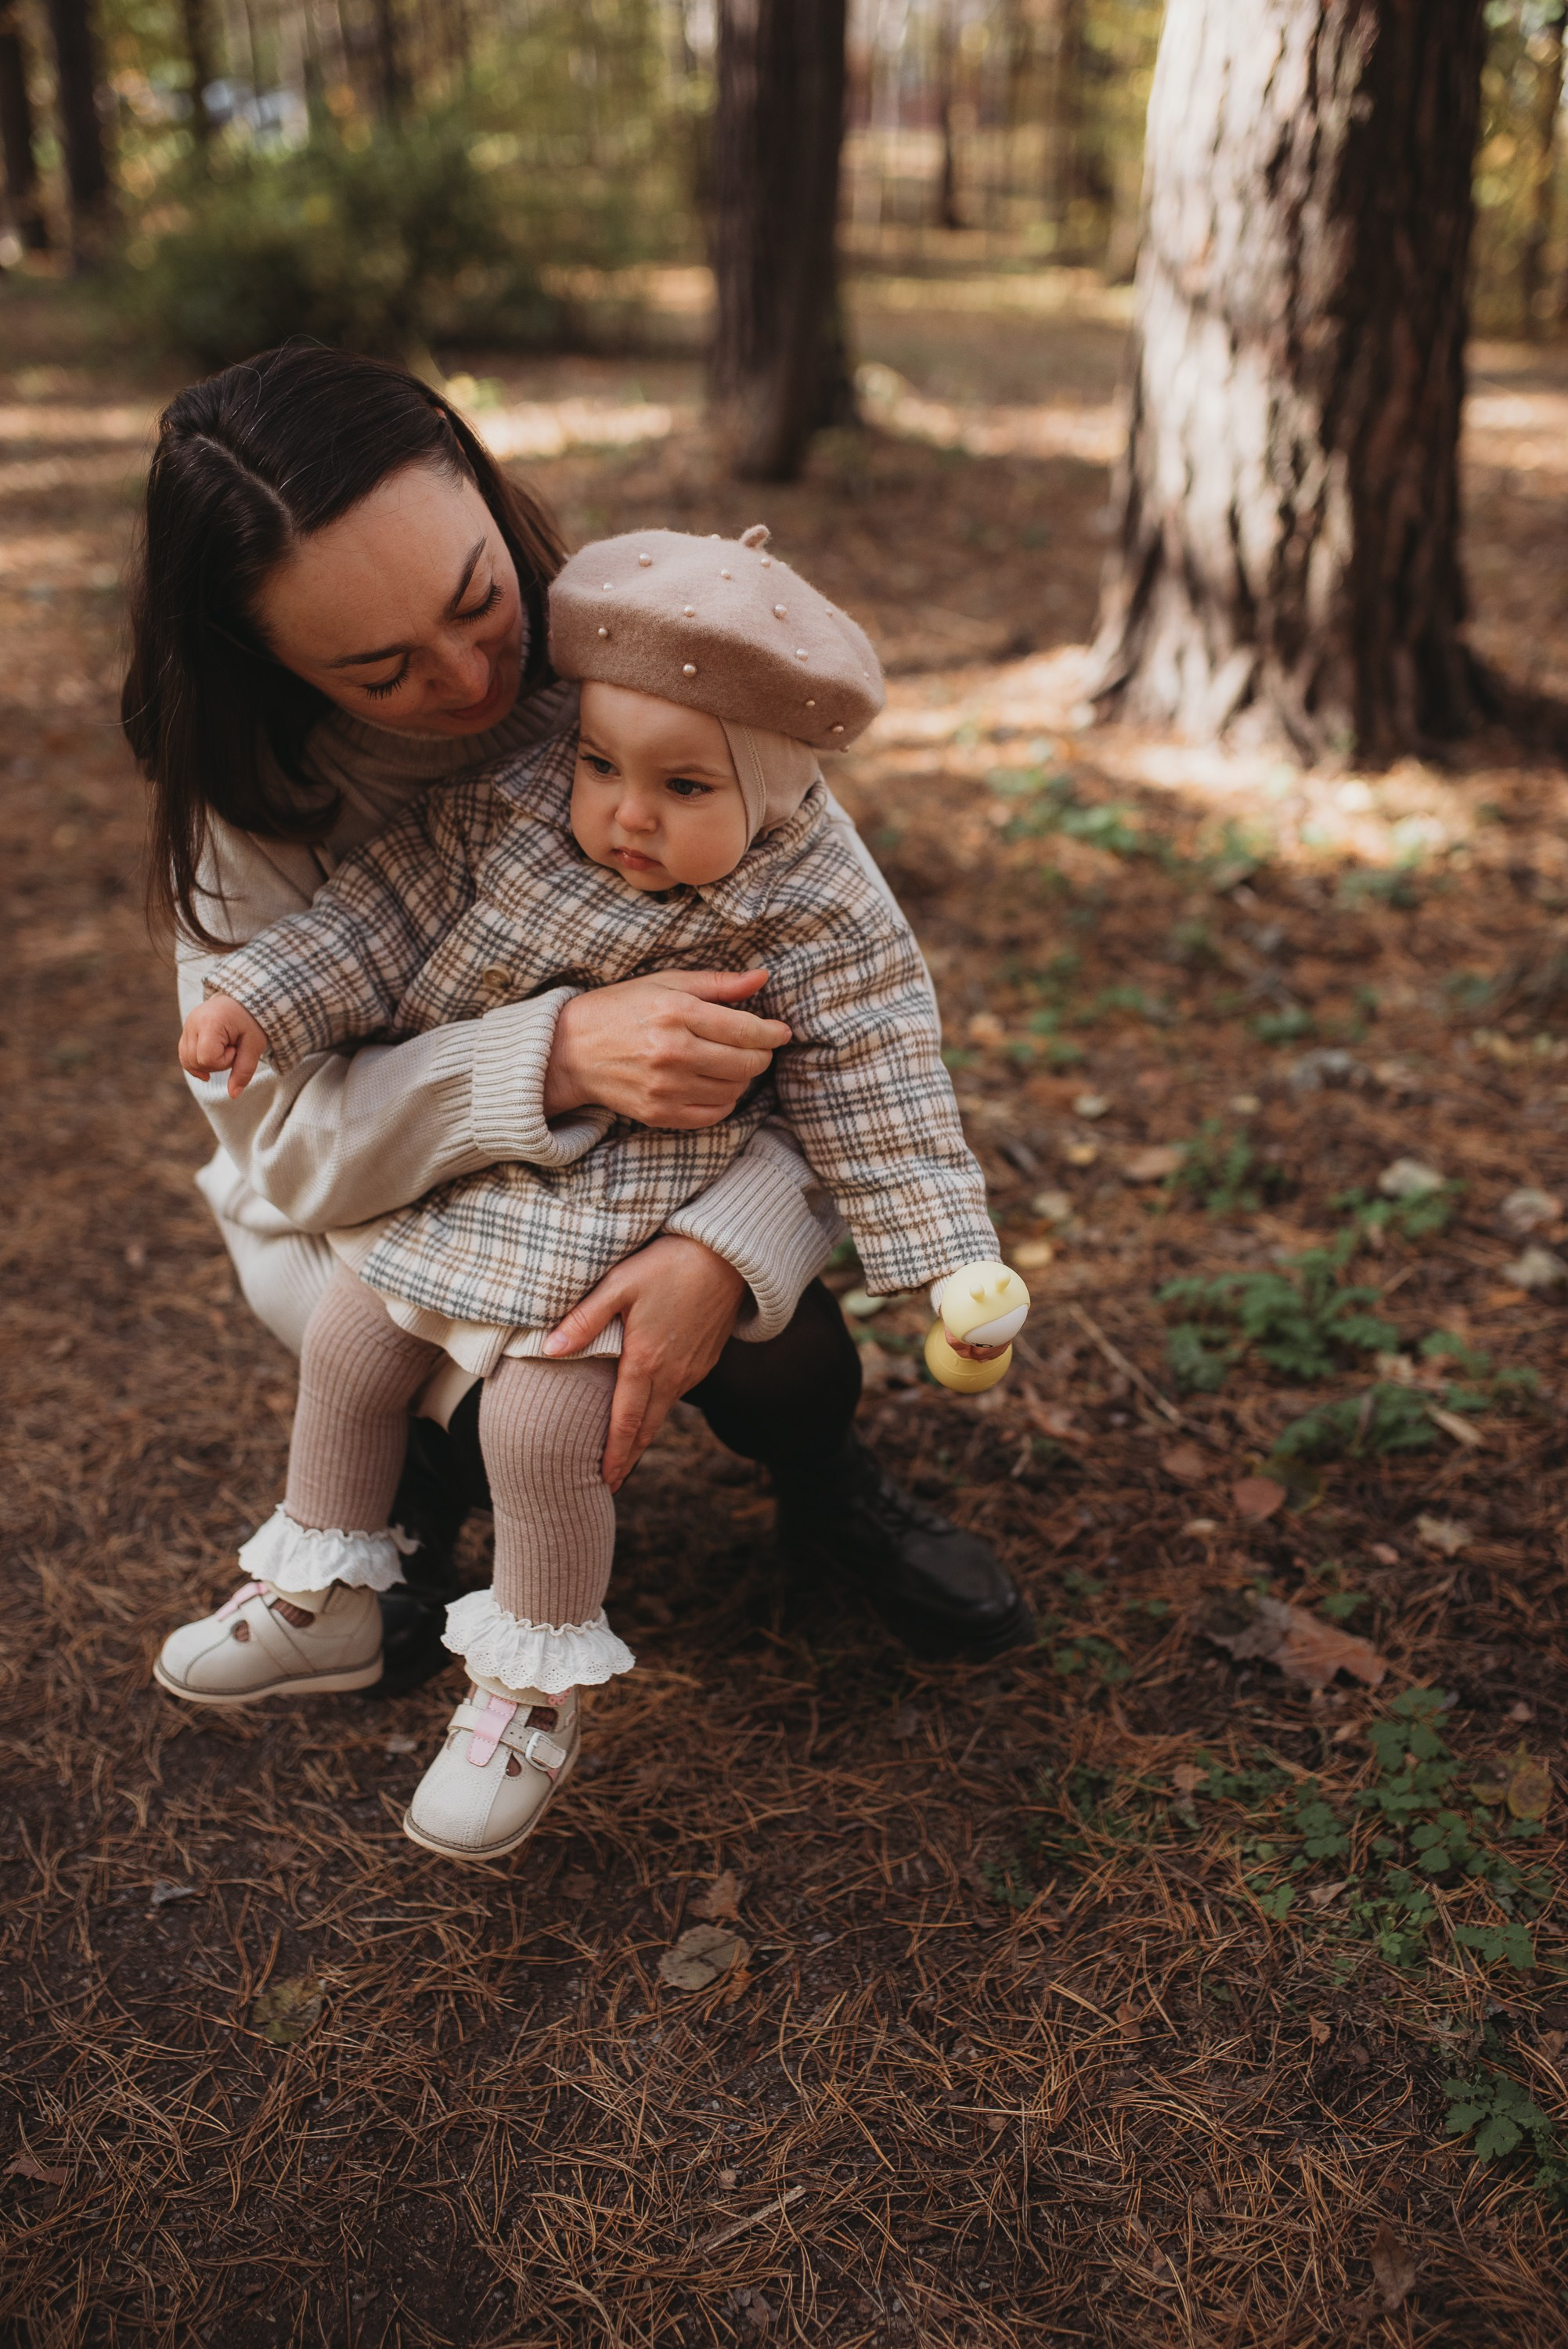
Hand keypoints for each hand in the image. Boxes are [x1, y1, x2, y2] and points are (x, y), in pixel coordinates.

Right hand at [179, 993, 269, 1097]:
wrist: (245, 998)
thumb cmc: (253, 1020)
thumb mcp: (254, 1045)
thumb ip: (244, 1070)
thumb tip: (233, 1095)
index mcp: (210, 1022)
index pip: (206, 1058)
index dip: (223, 1061)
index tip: (236, 1048)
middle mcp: (193, 1021)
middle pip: (195, 1062)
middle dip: (216, 1063)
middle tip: (232, 1047)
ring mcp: (187, 1024)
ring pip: (187, 1060)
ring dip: (207, 1062)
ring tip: (223, 1047)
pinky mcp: (186, 1028)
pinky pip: (185, 1054)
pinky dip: (198, 1060)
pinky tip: (212, 1057)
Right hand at [542, 968, 791, 1130]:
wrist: (570, 1050)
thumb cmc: (620, 1009)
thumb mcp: (665, 983)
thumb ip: (717, 983)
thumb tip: (762, 977)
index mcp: (676, 1013)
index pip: (746, 1030)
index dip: (771, 1033)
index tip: (780, 1031)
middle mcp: (673, 1052)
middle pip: (746, 1063)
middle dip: (761, 1055)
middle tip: (758, 1047)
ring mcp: (665, 1088)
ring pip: (734, 1090)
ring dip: (742, 1078)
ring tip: (731, 1063)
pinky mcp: (659, 1114)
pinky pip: (714, 1115)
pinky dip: (724, 1101)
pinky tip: (715, 1085)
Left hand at [544, 1235, 745, 1490]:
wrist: (729, 1255)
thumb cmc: (669, 1264)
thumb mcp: (619, 1285)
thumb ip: (584, 1320)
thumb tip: (548, 1349)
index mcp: (645, 1361)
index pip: (625, 1421)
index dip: (613, 1454)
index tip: (602, 1481)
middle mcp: (672, 1374)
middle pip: (647, 1428)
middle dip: (628, 1457)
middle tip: (610, 1483)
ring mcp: (693, 1369)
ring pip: (664, 1413)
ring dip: (644, 1437)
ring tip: (627, 1454)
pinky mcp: (707, 1358)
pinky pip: (679, 1393)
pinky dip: (661, 1411)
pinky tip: (652, 1410)